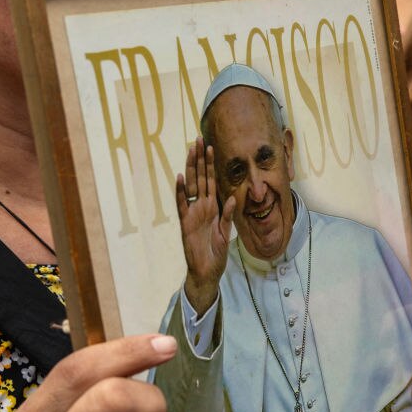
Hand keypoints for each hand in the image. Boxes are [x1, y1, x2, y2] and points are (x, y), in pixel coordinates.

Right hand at [176, 137, 234, 313]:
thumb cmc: (216, 253)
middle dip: (200, 159)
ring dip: (191, 169)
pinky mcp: (185, 223)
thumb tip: (231, 197)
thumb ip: (227, 215)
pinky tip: (179, 177)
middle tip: (198, 139)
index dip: (210, 164)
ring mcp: (192, 214)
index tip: (210, 146)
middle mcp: (201, 207)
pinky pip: (182, 204)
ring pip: (191, 186)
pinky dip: (181, 191)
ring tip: (190, 151)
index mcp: (212, 207)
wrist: (206, 272)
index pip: (211, 181)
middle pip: (200, 178)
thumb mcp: (225, 233)